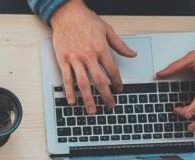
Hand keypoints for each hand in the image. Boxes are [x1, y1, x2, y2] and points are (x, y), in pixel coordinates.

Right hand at [50, 0, 135, 114]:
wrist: (67, 14)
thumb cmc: (86, 20)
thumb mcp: (107, 30)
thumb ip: (120, 45)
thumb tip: (132, 54)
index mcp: (101, 48)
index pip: (112, 70)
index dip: (117, 82)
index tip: (119, 90)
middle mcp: (88, 56)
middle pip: (99, 81)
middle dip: (106, 95)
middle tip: (110, 105)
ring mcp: (74, 59)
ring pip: (83, 83)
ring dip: (88, 99)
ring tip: (92, 110)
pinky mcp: (63, 60)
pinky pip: (66, 79)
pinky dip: (69, 91)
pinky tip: (72, 101)